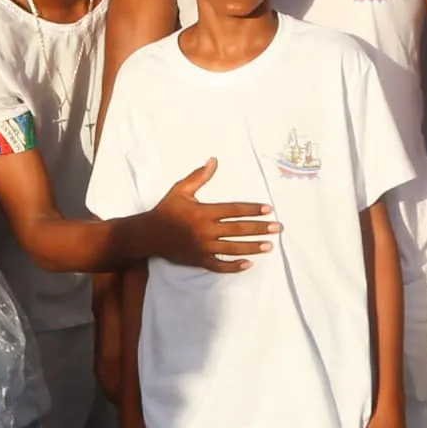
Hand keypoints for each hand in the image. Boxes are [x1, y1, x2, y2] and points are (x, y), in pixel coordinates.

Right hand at [129, 161, 278, 273]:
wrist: (148, 234)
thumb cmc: (166, 210)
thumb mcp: (181, 190)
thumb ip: (199, 177)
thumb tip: (213, 160)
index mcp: (204, 212)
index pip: (234, 210)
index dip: (252, 210)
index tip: (268, 209)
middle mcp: (206, 231)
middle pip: (238, 230)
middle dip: (260, 228)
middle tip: (278, 228)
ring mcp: (203, 248)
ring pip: (233, 248)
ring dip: (253, 247)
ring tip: (269, 245)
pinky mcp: (199, 260)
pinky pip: (219, 265)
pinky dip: (234, 266)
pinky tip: (248, 264)